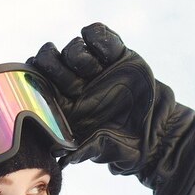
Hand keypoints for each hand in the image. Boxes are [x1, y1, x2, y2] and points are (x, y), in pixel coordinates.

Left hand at [29, 22, 194, 194]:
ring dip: (80, 56)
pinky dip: (99, 39)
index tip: (51, 85)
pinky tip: (110, 55)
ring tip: (97, 71)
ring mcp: (94, 67)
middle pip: (48, 58)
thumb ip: (86, 150)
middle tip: (76, 84)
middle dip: (56, 65)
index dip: (36, 77)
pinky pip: (96, 33)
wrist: (159, 130)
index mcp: (63, 105)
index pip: (36, 81)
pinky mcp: (114, 54)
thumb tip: (65, 160)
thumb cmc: (127, 146)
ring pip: (72, 45)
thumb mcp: (105, 150)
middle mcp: (74, 84)